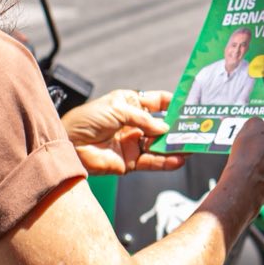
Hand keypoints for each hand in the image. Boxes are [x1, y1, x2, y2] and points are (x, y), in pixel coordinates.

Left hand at [61, 90, 185, 174]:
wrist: (68, 145)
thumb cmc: (86, 119)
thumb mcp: (118, 109)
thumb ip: (144, 119)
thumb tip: (165, 128)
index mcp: (130, 104)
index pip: (158, 102)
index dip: (173, 103)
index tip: (189, 106)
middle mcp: (134, 123)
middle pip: (162, 125)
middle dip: (178, 127)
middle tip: (195, 129)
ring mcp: (133, 143)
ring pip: (160, 145)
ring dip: (175, 146)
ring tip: (191, 147)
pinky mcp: (130, 161)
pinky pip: (152, 162)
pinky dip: (165, 162)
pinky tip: (178, 160)